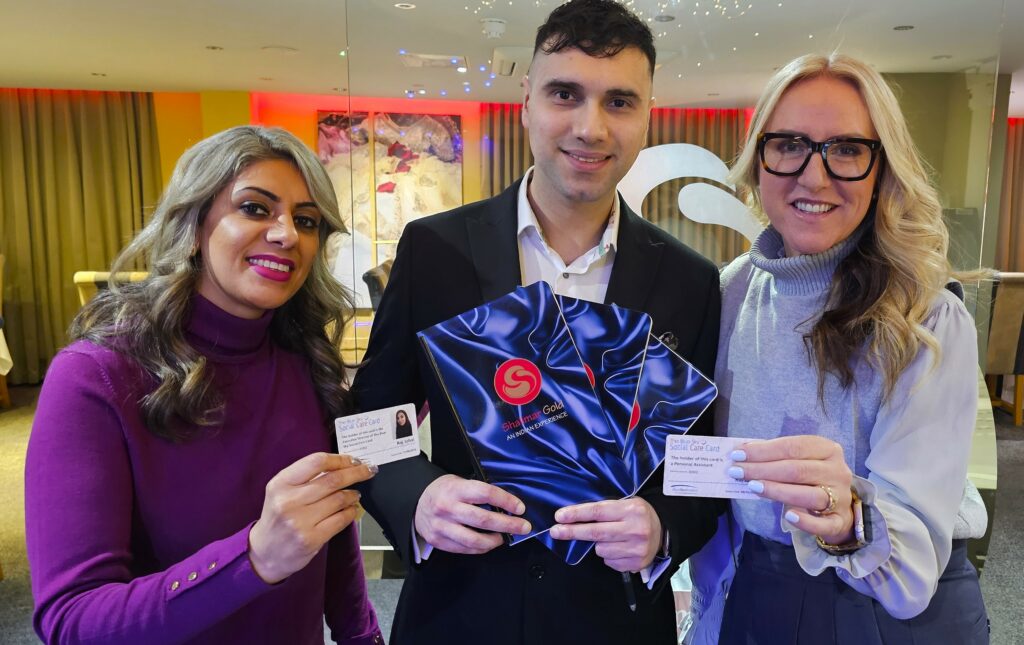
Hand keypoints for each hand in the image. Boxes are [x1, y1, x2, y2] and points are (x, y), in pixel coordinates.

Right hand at [248, 452, 376, 583]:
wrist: (264, 553)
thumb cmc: (278, 517)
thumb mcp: (281, 491)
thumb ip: (305, 477)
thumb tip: (340, 465)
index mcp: (281, 483)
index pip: (316, 461)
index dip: (340, 459)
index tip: (354, 459)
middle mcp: (289, 501)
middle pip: (332, 480)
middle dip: (356, 472)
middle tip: (368, 470)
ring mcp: (300, 521)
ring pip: (339, 499)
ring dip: (354, 494)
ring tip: (356, 493)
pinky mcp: (311, 539)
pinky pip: (340, 520)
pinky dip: (351, 511)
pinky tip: (352, 508)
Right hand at [414, 474, 530, 553]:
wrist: (416, 502)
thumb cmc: (443, 491)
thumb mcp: (458, 482)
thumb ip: (478, 492)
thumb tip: (506, 504)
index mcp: (455, 489)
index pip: (485, 493)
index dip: (506, 501)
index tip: (520, 508)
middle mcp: (447, 508)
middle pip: (483, 520)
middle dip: (508, 525)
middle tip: (523, 526)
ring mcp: (442, 527)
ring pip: (474, 540)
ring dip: (495, 540)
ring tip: (505, 537)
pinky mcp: (439, 542)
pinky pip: (465, 549)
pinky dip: (481, 548)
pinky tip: (489, 543)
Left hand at [549, 498, 662, 571]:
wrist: (663, 532)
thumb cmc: (638, 515)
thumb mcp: (626, 504)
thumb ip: (605, 510)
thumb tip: (573, 517)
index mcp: (631, 510)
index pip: (598, 511)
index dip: (576, 514)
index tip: (559, 516)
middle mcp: (635, 529)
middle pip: (595, 532)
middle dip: (572, 532)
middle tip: (555, 531)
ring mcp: (636, 549)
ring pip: (600, 549)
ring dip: (598, 544)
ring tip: (612, 537)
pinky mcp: (636, 564)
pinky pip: (609, 561)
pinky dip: (609, 555)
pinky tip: (620, 547)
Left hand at [728, 436, 854, 544]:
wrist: (839, 505)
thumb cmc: (812, 478)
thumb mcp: (800, 461)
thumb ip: (776, 456)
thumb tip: (742, 451)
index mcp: (828, 449)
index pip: (793, 447)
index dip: (764, 450)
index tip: (737, 454)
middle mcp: (837, 471)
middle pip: (797, 470)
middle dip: (763, 469)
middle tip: (737, 471)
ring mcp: (841, 497)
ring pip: (809, 495)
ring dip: (777, 491)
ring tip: (753, 486)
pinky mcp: (840, 521)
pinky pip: (824, 524)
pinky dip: (806, 521)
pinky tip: (788, 516)